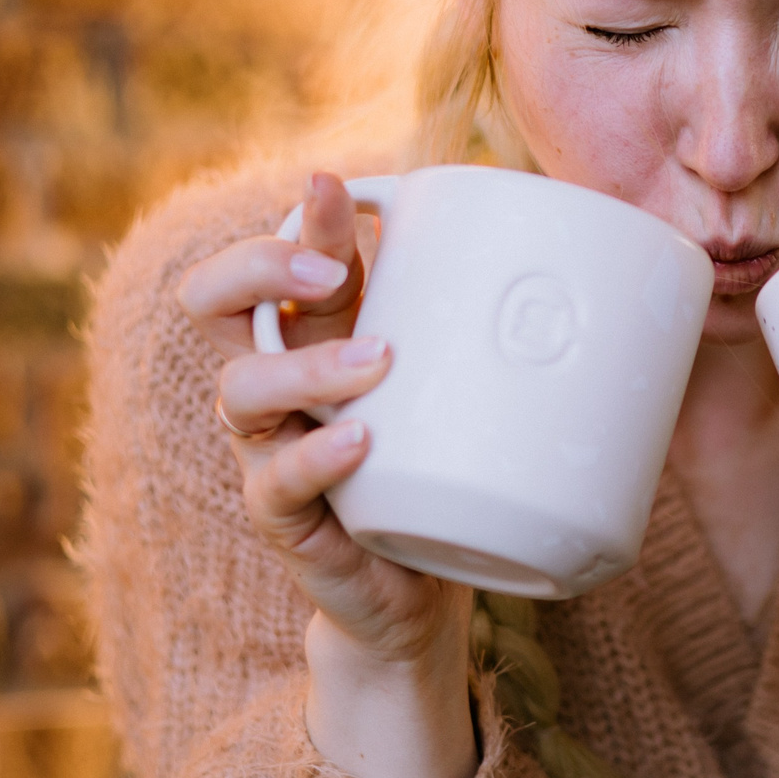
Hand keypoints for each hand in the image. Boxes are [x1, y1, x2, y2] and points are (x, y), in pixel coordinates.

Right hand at [178, 169, 475, 777]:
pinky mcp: (285, 518)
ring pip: (240, 389)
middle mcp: (274, 384)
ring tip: (379, 360)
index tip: (340, 189)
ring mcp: (270, 450)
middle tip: (332, 272)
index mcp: (310, 337)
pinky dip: (316, 455)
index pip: (269, 260)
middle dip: (259, 268)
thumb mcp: (453, 383)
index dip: (292, 221)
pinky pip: (275, 482)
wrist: (420, 589)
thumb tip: (566, 242)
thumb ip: (478, 324)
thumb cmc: (439, 466)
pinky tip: (360, 438)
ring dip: (307, 365)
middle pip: (212, 306)